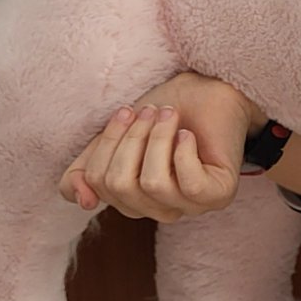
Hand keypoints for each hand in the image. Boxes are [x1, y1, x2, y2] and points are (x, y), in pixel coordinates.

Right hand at [59, 73, 262, 221]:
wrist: (207, 91)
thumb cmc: (162, 115)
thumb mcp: (111, 139)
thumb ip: (83, 171)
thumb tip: (83, 201)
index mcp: (131, 199)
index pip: (98, 184)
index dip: (108, 143)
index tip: (126, 112)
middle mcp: (158, 209)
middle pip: (120, 185)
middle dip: (132, 139)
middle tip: (152, 111)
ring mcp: (189, 206)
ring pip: (152, 184)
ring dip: (158, 139)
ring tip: (170, 116)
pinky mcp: (217, 195)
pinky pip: (189, 184)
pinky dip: (184, 152)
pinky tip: (188, 134)